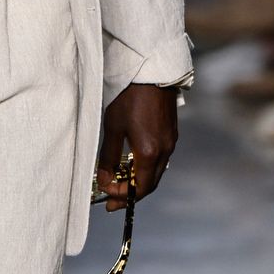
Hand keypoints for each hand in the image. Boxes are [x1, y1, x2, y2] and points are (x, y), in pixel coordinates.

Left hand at [97, 84, 178, 212]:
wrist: (151, 72)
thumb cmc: (129, 97)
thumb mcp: (112, 128)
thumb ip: (108, 158)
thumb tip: (102, 180)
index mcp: (149, 152)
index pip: (139, 188)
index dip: (122, 197)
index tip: (106, 196)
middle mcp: (164, 151)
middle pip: (149, 184)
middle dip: (130, 194)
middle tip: (112, 200)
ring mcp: (170, 142)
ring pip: (155, 172)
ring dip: (137, 181)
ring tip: (118, 183)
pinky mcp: (171, 133)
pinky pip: (160, 160)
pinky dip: (145, 168)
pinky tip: (131, 164)